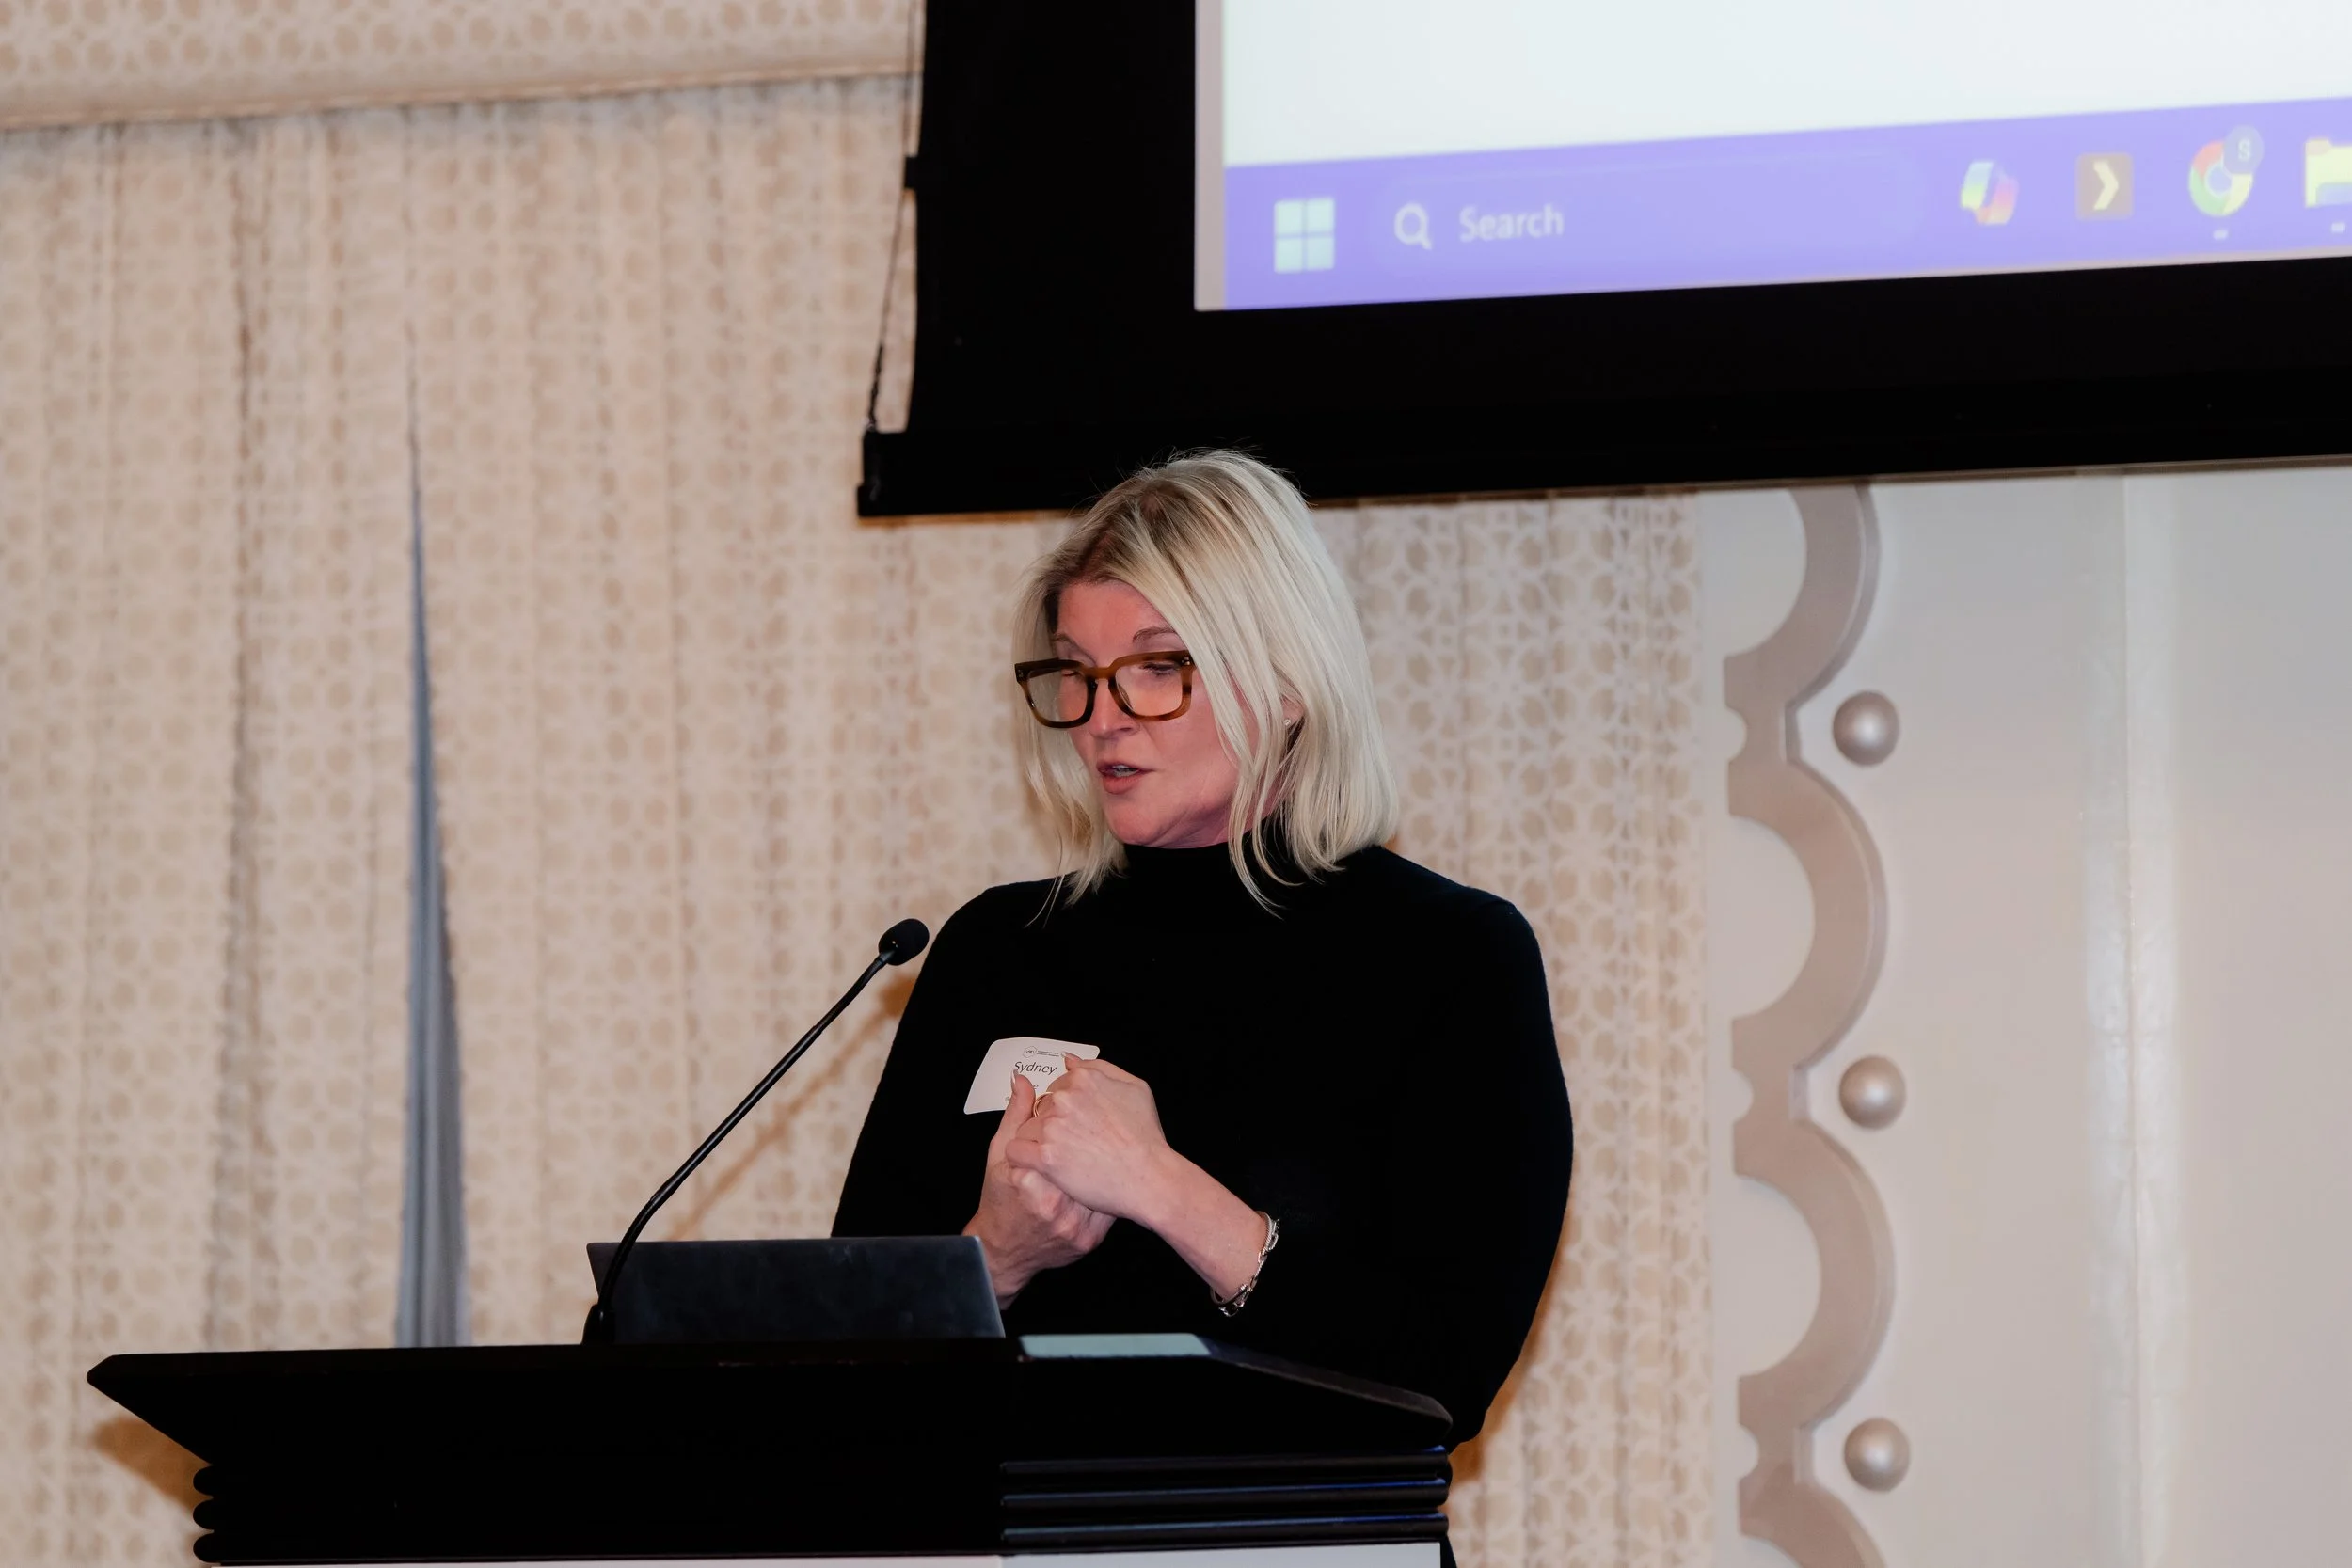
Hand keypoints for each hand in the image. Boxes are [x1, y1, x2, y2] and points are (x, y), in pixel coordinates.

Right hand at [964, 1072, 1112, 1304]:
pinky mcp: (1089, 1240)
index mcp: (1030, 1180)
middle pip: (1087, 1162)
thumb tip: (1022, 1080)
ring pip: (1103, 1184)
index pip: (1064, 1142)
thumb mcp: (997, 1156)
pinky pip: (1109, 1210)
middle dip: (1092, 1143)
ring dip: (1108, 1165)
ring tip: (1107, 1151)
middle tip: (1096, 1131)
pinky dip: (1112, 1192)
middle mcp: (1054, 1206)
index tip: (1074, 1117)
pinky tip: (1109, 1177)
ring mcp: (1073, 1226)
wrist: (1004, 1250)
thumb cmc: (999, 1200)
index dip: (1072, 1125)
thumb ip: (1014, 1117)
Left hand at [1004, 1058, 1268, 1301]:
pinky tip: (1038, 1165)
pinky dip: (1022, 1158)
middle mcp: (1064, 1099)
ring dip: (1037, 1141)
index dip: (1065, 1107)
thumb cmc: (1146, 1136)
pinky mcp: (1045, 1156)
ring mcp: (1053, 1127)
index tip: (1076, 1124)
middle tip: (1072, 1144)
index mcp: (1084, 1079)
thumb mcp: (1135, 1087)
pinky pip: (1015, 1151)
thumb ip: (1099, 1068)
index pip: (1056, 1087)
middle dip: (1051, 1124)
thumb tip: (1069, 1061)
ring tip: (1061, 1158)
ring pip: (1026, 1128)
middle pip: (1041, 1107)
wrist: (1149, 1177)